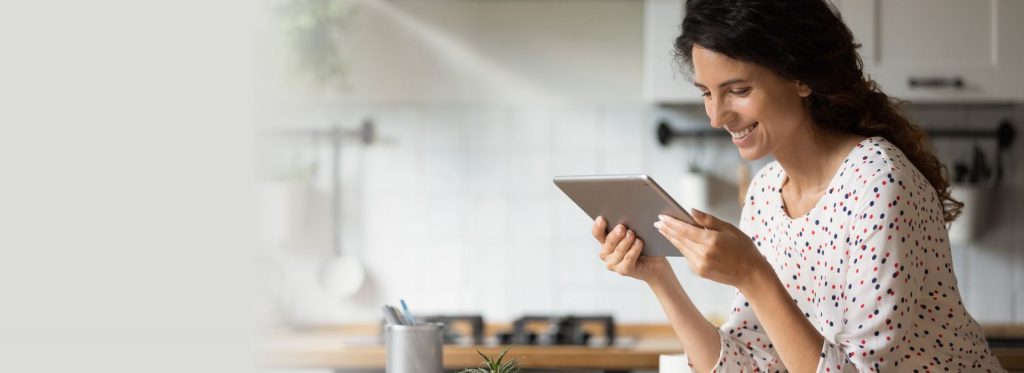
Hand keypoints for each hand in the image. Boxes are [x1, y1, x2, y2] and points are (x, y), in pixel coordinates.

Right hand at [592, 216, 669, 282]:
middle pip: (607, 242)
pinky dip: (634, 250)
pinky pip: (628, 259)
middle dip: (615, 234)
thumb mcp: (634, 232)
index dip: (598, 226)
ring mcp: (614, 263)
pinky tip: (639, 243)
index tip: (602, 218)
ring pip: (618, 251)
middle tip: (622, 227)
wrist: (654, 264)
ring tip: (633, 234)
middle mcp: (606, 253)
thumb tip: (626, 215)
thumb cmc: (643, 246)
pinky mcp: (623, 270)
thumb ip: (627, 226)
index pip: (597, 233)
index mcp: (606, 241)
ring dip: (626, 241)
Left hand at [653, 209, 767, 288]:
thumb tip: (691, 211)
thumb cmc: (743, 248)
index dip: (672, 223)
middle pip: (680, 239)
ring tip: (663, 229)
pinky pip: (687, 256)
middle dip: (667, 229)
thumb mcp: (730, 229)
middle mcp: (703, 254)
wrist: (751, 274)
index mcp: (711, 241)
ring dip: (671, 238)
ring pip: (681, 248)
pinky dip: (680, 247)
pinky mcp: (699, 272)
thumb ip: (708, 220)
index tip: (661, 216)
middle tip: (657, 222)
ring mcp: (700, 264)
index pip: (685, 229)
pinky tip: (676, 240)